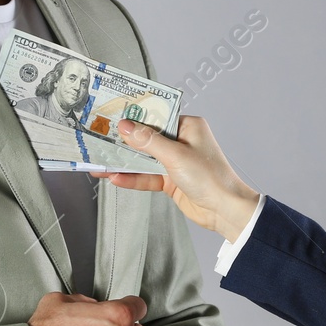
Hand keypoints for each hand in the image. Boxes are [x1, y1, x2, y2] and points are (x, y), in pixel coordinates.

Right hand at [89, 116, 259, 242]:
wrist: (225, 211)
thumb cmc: (211, 178)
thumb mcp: (176, 155)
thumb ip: (148, 141)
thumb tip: (125, 126)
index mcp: (188, 126)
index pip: (156, 116)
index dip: (134, 116)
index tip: (111, 115)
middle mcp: (182, 141)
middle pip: (147, 138)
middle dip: (124, 142)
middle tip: (99, 140)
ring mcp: (175, 161)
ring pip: (144, 158)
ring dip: (124, 162)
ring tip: (101, 163)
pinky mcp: (171, 180)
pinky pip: (147, 176)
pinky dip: (133, 178)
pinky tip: (116, 178)